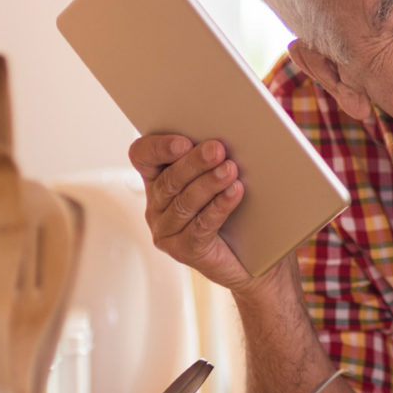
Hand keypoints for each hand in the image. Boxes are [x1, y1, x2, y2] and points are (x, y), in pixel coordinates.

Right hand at [127, 134, 254, 291]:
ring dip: (208, 183)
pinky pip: (200, 226)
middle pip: (169, 180)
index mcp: (158, 178)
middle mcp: (156, 205)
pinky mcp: (184, 250)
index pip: (142, 155)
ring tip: (230, 170)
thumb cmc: (235, 209)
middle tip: (217, 149)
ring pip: (183, 202)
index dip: (158, 147)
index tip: (184, 141)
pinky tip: (234, 193)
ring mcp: (167, 230)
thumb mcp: (221, 176)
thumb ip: (214, 156)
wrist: (249, 254)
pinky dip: (218, 207)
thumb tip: (225, 138)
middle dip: (194, 163)